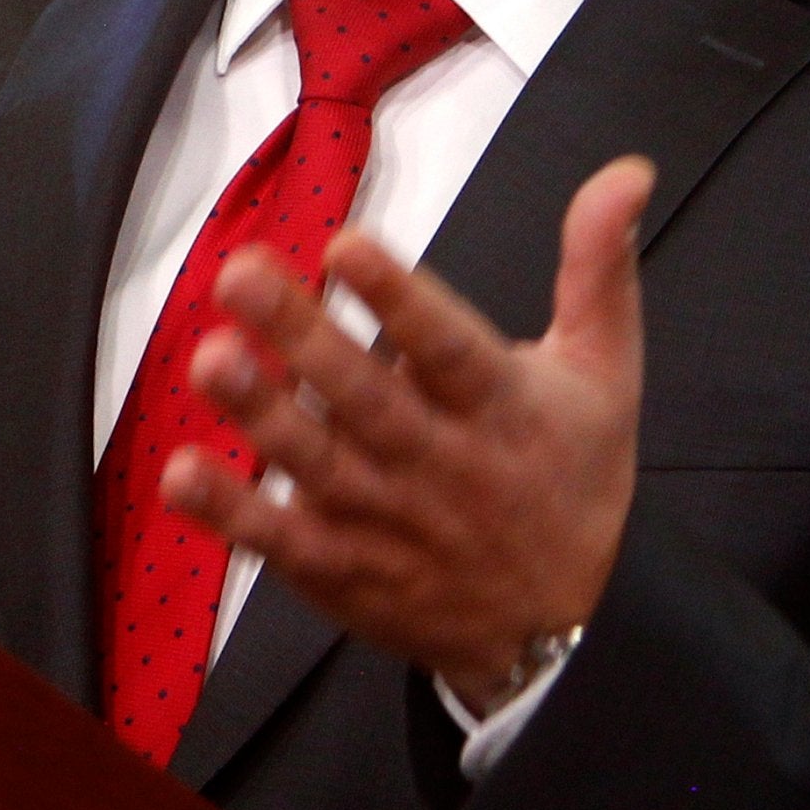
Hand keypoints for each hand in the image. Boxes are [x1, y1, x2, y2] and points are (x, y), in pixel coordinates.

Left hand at [160, 154, 653, 714]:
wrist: (561, 638)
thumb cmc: (574, 481)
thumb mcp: (607, 373)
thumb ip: (599, 267)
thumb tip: (626, 172)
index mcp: (504, 408)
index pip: (451, 349)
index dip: (400, 300)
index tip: (348, 245)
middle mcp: (442, 466)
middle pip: (368, 401)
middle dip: (302, 338)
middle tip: (241, 275)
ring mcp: (387, 523)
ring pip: (318, 467)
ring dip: (259, 415)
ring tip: (210, 359)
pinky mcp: (342, 570)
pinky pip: (283, 543)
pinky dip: (233, 513)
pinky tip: (182, 473)